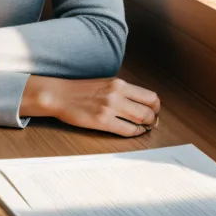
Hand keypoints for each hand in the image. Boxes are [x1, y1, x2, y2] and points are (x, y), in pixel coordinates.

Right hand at [21, 76, 159, 136]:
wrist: (59, 95)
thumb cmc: (80, 90)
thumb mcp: (104, 83)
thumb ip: (122, 91)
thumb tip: (139, 103)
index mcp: (118, 83)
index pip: (149, 95)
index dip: (156, 107)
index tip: (154, 111)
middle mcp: (117, 93)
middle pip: (150, 108)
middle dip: (154, 118)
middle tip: (151, 123)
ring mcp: (110, 107)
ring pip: (142, 119)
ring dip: (147, 126)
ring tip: (143, 128)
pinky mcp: (102, 121)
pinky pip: (128, 130)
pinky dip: (135, 133)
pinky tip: (132, 132)